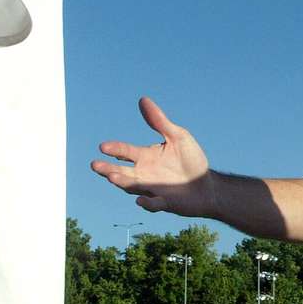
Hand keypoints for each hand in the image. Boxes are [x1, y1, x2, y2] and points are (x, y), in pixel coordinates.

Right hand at [91, 96, 214, 215]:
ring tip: (112, 177)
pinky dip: (147, 203)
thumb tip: (143, 99)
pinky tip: (140, 200)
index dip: (115, 149)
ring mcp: (153, 189)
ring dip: (123, 183)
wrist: (208, 185)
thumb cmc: (191, 160)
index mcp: (146, 157)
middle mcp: (144, 174)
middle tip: (95, 165)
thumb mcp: (178, 136)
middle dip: (108, 169)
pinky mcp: (165, 203)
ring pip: (133, 187)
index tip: (103, 146)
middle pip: (122, 172)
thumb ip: (159, 121)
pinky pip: (154, 204)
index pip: (126, 152)